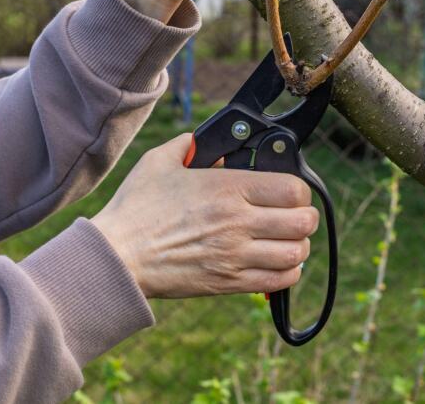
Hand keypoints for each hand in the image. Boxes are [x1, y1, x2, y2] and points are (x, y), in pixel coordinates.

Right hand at [91, 134, 318, 297]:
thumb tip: (204, 142)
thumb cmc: (135, 208)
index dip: (299, 190)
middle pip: (302, 222)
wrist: (118, 255)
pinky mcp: (228, 282)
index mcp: (226, 188)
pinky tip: (276, 263)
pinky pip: (279, 280)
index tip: (291, 191)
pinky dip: (288, 272)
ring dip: (298, 246)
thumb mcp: (158, 162)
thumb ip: (187, 145)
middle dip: (305, 218)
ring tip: (287, 241)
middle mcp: (237, 221)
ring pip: (296, 253)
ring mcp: (235, 255)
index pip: (292, 189)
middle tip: (295, 216)